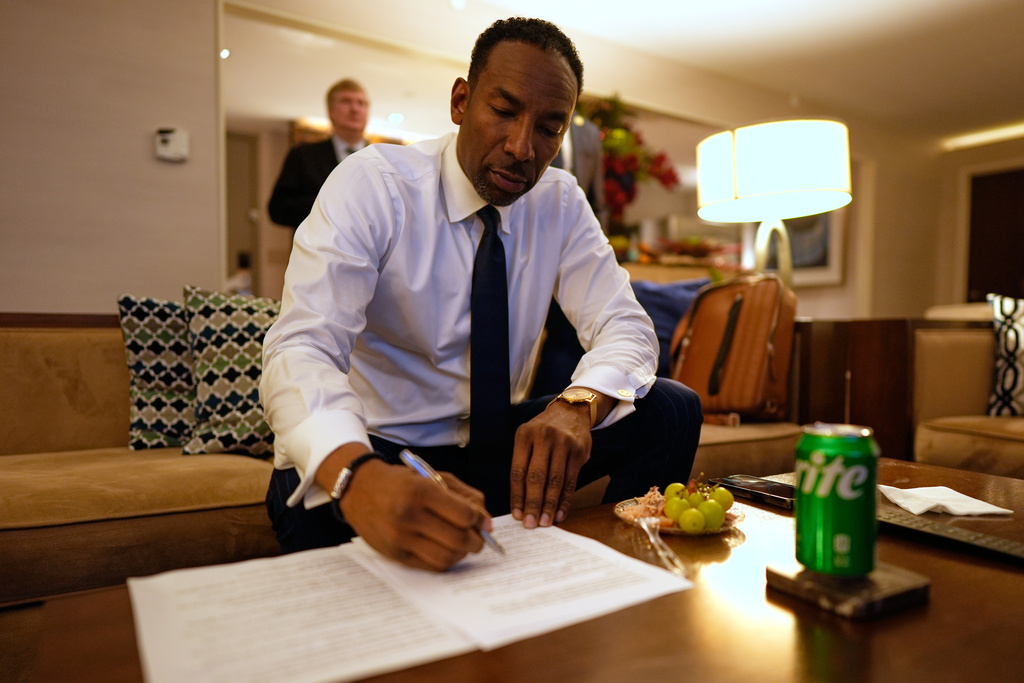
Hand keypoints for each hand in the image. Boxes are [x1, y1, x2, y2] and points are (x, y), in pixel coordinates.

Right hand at [334, 456, 490, 570]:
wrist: (358, 488)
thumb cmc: (400, 481)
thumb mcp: (432, 476)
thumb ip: (463, 495)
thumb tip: (486, 521)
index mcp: (421, 491)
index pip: (464, 515)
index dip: (480, 520)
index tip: (483, 521)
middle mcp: (409, 516)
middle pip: (458, 539)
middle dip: (477, 541)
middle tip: (479, 537)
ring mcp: (401, 538)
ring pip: (447, 557)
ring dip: (462, 553)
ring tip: (463, 544)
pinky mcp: (395, 555)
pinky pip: (430, 566)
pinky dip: (445, 560)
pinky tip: (446, 549)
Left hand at [510, 402, 592, 528]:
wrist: (571, 411)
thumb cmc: (544, 432)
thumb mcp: (528, 438)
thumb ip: (524, 463)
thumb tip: (521, 502)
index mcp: (524, 435)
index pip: (518, 471)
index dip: (517, 496)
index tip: (517, 515)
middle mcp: (543, 437)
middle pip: (536, 477)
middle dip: (533, 504)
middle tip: (530, 524)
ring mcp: (563, 443)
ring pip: (555, 481)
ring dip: (550, 505)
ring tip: (545, 522)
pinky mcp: (579, 451)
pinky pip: (571, 480)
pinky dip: (565, 499)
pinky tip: (560, 513)